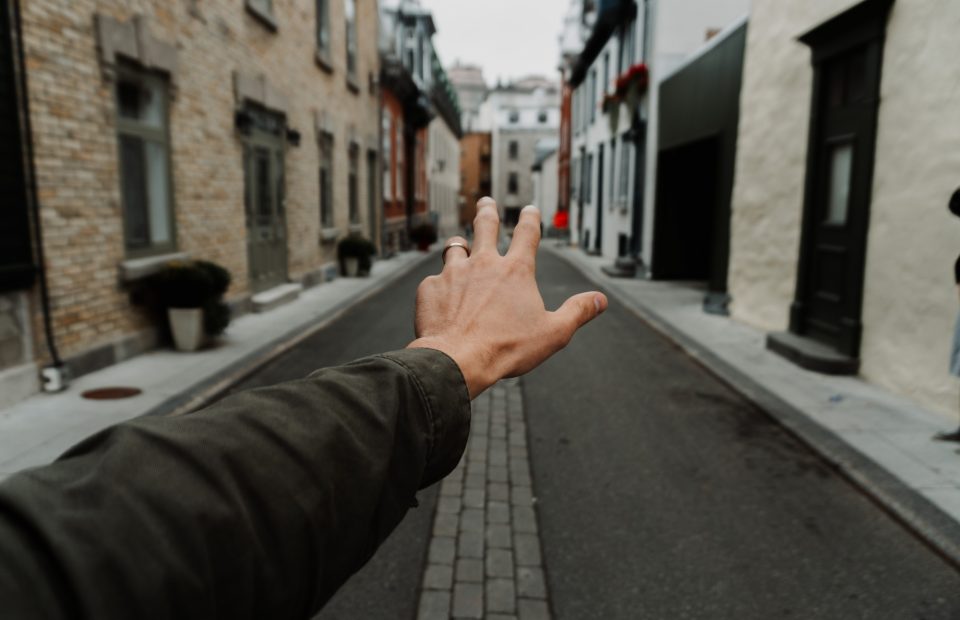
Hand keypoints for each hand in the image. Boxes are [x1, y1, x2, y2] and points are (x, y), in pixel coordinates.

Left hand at [408, 197, 606, 398]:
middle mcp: (483, 263)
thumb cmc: (507, 348)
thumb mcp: (554, 333)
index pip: (527, 233)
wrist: (458, 359)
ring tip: (458, 243)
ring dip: (458, 244)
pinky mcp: (430, 288)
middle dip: (487, 211)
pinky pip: (434, 281)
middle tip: (486, 202)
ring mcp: (453, 273)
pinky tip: (440, 296)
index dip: (530, 219)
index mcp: (516, 271)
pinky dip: (439, 286)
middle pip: (485, 226)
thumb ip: (577, 312)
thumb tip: (600, 300)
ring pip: (454, 247)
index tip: (529, 209)